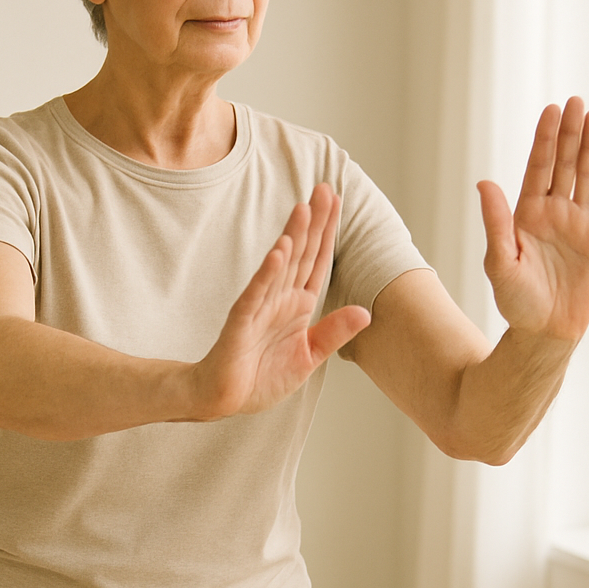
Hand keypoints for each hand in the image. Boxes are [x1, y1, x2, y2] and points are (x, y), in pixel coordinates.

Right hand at [191, 182, 371, 418]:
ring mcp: (259, 308)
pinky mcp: (241, 323)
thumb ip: (334, 333)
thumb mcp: (308, 357)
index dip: (327, 233)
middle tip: (323, 188)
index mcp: (298, 306)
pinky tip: (279, 253)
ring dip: (291, 238)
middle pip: (300, 254)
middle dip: (312, 222)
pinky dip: (267, 274)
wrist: (223, 399)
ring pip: (278, 267)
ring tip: (304, 210)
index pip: (317, 262)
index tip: (336, 202)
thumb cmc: (260, 378)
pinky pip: (255, 295)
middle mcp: (279, 299)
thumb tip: (365, 312)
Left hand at [477, 97, 588, 342]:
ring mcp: (576, 225)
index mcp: (526, 215)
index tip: (551, 111)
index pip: (537, 169)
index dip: (544, 140)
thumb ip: (495, 223)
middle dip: (569, 134)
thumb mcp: (499, 262)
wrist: (545, 332)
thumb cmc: (516, 301)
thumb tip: (484, 183)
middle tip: (576, 101)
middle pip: (563, 165)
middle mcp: (552, 214)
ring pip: (585, 178)